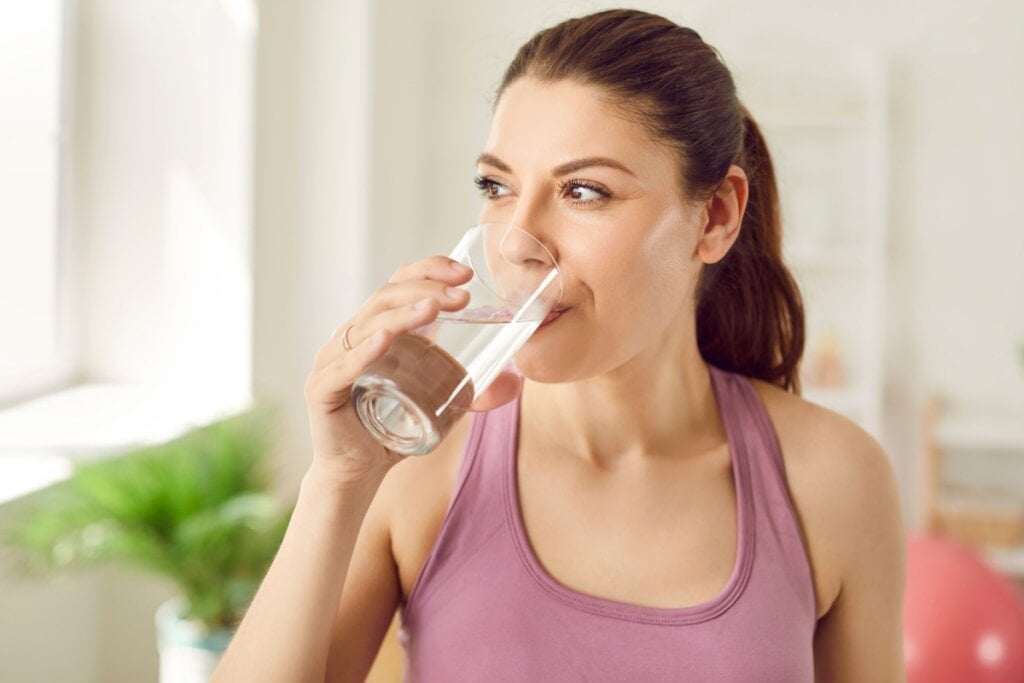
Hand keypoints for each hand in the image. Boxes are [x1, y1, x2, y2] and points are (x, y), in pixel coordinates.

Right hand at [303, 256, 523, 484]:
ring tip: (433, 307)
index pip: (399, 284)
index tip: (464, 273)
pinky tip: (385, 340)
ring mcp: (332, 360)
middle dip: (425, 288)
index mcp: (377, 328)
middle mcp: (351, 336)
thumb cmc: (393, 430)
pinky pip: (343, 366)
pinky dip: (364, 351)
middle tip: (461, 294)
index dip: (429, 270)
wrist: (358, 473)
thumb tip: (516, 383)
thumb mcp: (440, 405)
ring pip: (367, 324)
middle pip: (385, 297)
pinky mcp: (322, 389)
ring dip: (402, 313)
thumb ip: (475, 394)